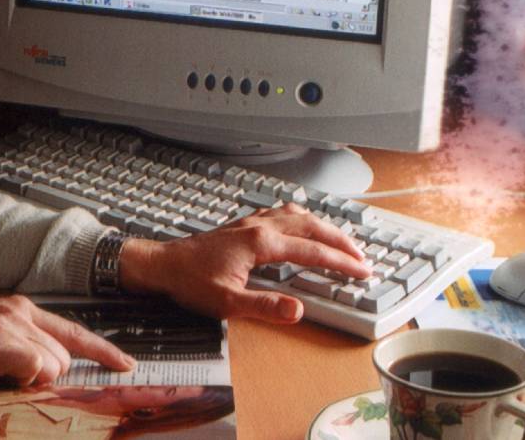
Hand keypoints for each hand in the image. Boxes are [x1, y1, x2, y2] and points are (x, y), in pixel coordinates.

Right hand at [0, 294, 135, 385]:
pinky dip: (23, 378)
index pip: (72, 329)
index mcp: (18, 307)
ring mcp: (8, 325)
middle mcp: (19, 311)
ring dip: (33, 379)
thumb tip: (41, 367)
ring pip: (53, 363)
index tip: (125, 364)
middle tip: (12, 378)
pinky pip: (34, 368)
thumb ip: (16, 341)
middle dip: (49, 375)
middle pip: (65, 353)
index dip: (102, 349)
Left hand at [120, 204, 370, 322]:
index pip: (312, 251)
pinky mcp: (245, 224)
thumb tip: (298, 311)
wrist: (163, 265)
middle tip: (362, 257)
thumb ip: (264, 307)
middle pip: (312, 227)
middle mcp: (260, 226)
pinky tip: (304, 225)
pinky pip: (283, 213)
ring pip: (299, 215)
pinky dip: (304, 219)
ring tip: (342, 241)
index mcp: (261, 243)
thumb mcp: (227, 303)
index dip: (341, 262)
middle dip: (341, 241)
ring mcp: (252, 222)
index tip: (361, 271)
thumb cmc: (190, 282)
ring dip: (324, 227)